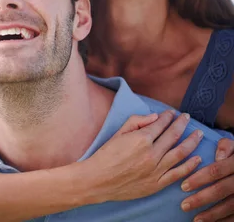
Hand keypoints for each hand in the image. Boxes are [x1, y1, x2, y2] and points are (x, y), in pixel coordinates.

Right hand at [84, 109, 203, 202]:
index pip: (160, 124)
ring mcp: (156, 170)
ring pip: (180, 153)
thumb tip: (155, 116)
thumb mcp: (119, 132)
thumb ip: (137, 121)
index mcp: (141, 139)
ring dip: (191, 141)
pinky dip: (189, 166)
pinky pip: (178, 173)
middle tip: (188, 117)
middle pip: (173, 135)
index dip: (168, 116)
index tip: (172, 112)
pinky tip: (197, 158)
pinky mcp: (157, 184)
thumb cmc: (106, 155)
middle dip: (182, 124)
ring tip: (198, 133)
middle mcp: (151, 154)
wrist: (98, 180)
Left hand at [180, 138, 233, 221]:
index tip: (183, 186)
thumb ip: (224, 146)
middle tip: (184, 205)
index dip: (199, 178)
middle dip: (201, 198)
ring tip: (195, 220)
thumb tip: (217, 157)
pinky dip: (223, 221)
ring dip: (212, 215)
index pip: (216, 170)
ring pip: (229, 206)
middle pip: (221, 190)